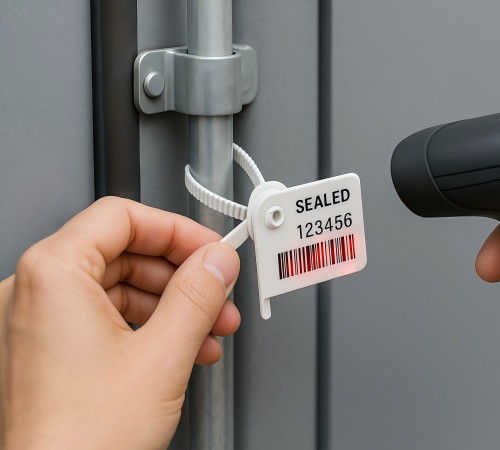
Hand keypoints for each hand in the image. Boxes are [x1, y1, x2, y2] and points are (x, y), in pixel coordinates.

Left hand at [0, 197, 241, 449]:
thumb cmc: (82, 440)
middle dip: (182, 277)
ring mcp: (37, 324)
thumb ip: (198, 295)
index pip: (123, 217)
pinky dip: (148, 329)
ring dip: (172, 307)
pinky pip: (104, 319)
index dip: (178, 231)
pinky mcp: (47, 352)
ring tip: (210, 331)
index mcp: (53, 274)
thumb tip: (218, 261)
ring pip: (119, 288)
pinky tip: (184, 349)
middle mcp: (34, 292)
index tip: (211, 251)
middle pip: (124, 253)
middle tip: (219, 294)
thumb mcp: (163, 356)